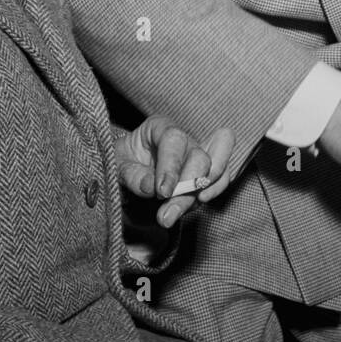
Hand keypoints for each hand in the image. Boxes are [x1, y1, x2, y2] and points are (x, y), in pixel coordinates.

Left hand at [117, 117, 234, 227]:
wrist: (128, 171)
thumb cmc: (122, 161)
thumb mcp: (118, 164)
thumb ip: (133, 175)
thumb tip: (153, 188)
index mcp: (160, 127)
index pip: (174, 139)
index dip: (171, 166)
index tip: (162, 192)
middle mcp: (183, 138)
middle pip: (198, 156)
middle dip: (186, 186)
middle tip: (166, 213)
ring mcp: (198, 154)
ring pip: (214, 168)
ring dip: (199, 194)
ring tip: (174, 214)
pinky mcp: (206, 173)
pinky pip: (222, 177)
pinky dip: (215, 190)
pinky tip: (200, 201)